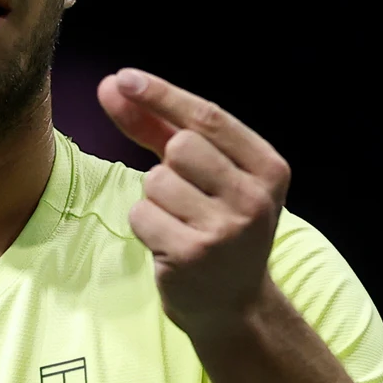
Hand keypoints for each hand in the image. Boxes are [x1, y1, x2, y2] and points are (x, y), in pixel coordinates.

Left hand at [97, 68, 292, 339]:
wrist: (232, 305)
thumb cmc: (216, 224)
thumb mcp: (206, 173)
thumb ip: (161, 127)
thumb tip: (113, 84)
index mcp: (269, 168)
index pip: (209, 118)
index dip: (162, 94)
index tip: (124, 77)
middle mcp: (255, 197)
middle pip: (182, 146)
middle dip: (168, 163)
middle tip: (187, 194)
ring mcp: (226, 229)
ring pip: (156, 180)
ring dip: (155, 198)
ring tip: (180, 222)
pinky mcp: (192, 254)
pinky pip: (141, 214)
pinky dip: (145, 223)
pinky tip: (169, 242)